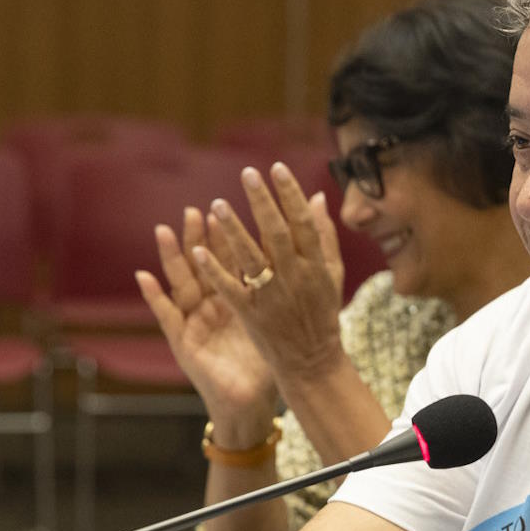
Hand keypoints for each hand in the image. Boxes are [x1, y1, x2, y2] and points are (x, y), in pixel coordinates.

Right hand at [137, 206, 277, 442]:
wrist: (251, 404)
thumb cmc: (267, 362)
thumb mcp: (277, 319)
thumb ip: (285, 287)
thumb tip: (300, 258)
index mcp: (238, 298)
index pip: (231, 259)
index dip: (228, 235)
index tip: (226, 208)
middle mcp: (214, 305)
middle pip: (204, 265)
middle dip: (199, 238)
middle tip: (196, 211)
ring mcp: (196, 321)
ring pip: (182, 282)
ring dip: (172, 257)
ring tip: (163, 231)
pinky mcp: (184, 341)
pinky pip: (166, 316)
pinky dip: (154, 296)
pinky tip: (143, 276)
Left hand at [189, 164, 346, 385]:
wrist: (312, 362)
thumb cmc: (322, 314)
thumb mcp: (332, 274)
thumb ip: (325, 236)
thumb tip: (318, 197)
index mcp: (316, 266)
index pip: (303, 222)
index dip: (290, 194)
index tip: (276, 168)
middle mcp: (296, 278)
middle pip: (277, 234)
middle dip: (262, 202)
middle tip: (247, 174)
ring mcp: (272, 297)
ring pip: (251, 258)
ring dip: (233, 230)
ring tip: (216, 205)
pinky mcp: (252, 315)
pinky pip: (231, 289)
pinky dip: (214, 271)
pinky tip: (197, 251)